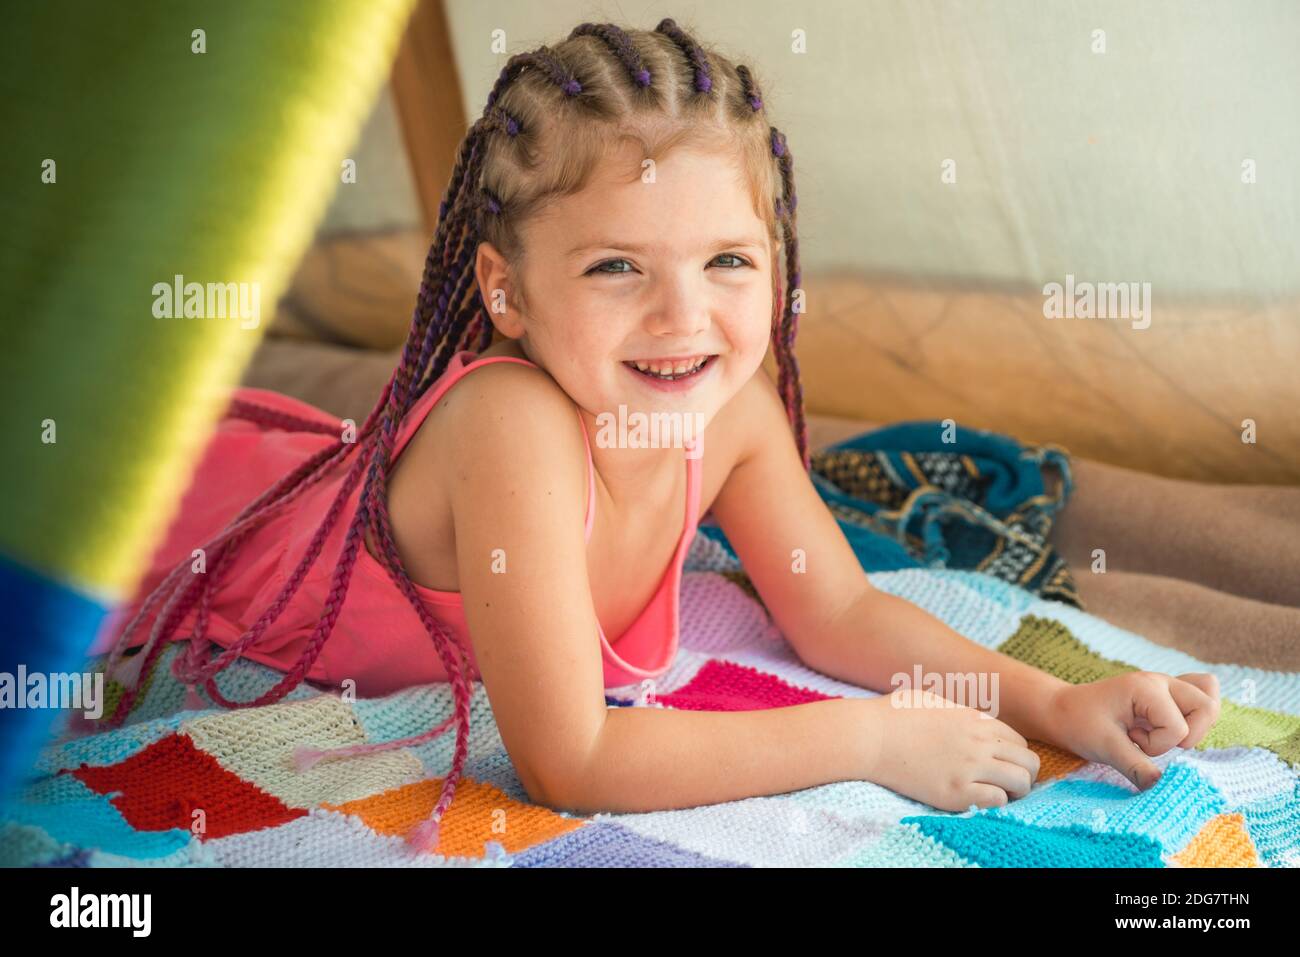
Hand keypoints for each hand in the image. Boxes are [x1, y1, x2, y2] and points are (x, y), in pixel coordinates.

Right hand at [858, 690, 1041, 811]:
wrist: (869, 736)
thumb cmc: (892, 715)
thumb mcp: (931, 699)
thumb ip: (955, 709)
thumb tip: (962, 715)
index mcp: (975, 720)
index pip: (1019, 741)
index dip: (1014, 756)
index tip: (1001, 766)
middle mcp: (979, 742)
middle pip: (1029, 762)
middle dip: (1024, 775)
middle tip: (1006, 784)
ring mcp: (969, 767)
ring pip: (1021, 782)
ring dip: (1015, 791)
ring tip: (997, 795)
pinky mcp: (956, 791)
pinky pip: (997, 801)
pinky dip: (994, 803)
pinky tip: (976, 799)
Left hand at [1047, 672, 1220, 789]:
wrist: (1062, 711)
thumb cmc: (1080, 723)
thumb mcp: (1105, 748)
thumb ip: (1135, 767)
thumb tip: (1161, 789)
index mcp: (1145, 687)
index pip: (1178, 728)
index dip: (1157, 745)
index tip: (1130, 740)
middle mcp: (1161, 681)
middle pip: (1207, 707)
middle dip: (1187, 735)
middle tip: (1154, 739)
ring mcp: (1167, 685)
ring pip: (1209, 702)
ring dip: (1192, 727)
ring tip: (1160, 732)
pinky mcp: (1168, 695)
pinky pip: (1201, 697)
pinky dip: (1195, 718)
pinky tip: (1168, 725)